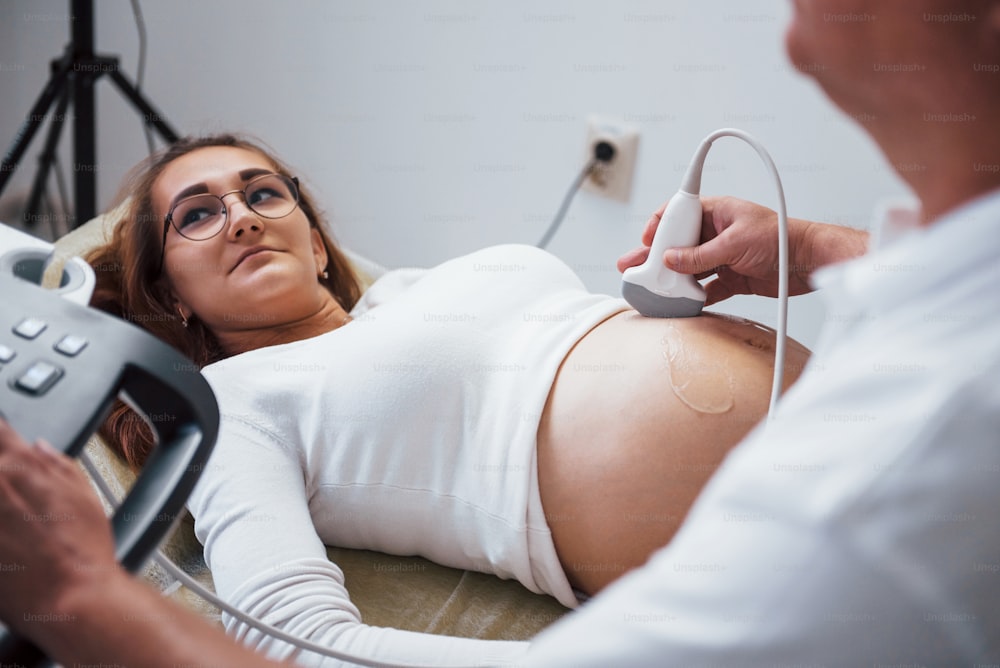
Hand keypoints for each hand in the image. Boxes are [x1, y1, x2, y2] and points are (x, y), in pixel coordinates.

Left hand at [0, 419, 119, 636]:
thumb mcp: (85, 497)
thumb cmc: (84, 552)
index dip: (2, 437)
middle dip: (1, 476)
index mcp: (21, 468)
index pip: (0, 432)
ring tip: (15, 522)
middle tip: (16, 500)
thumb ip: (58, 465)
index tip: (5, 446)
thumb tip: (39, 447)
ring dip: (1, 501)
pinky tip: (7, 541)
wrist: (70, 599)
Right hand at [617, 196, 868, 305]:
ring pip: (688, 268)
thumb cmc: (782, 238)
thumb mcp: (735, 243)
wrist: (811, 263)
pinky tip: (680, 303)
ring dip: (671, 279)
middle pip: (677, 244)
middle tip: (632, 267)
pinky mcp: (732, 278)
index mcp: (716, 213)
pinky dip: (693, 297)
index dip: (659, 227)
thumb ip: (700, 255)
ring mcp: (722, 257)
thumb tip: (670, 261)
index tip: (645, 242)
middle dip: (654, 256)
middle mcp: (716, 233)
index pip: (678, 214)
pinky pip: (705, 288)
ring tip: (651, 290)